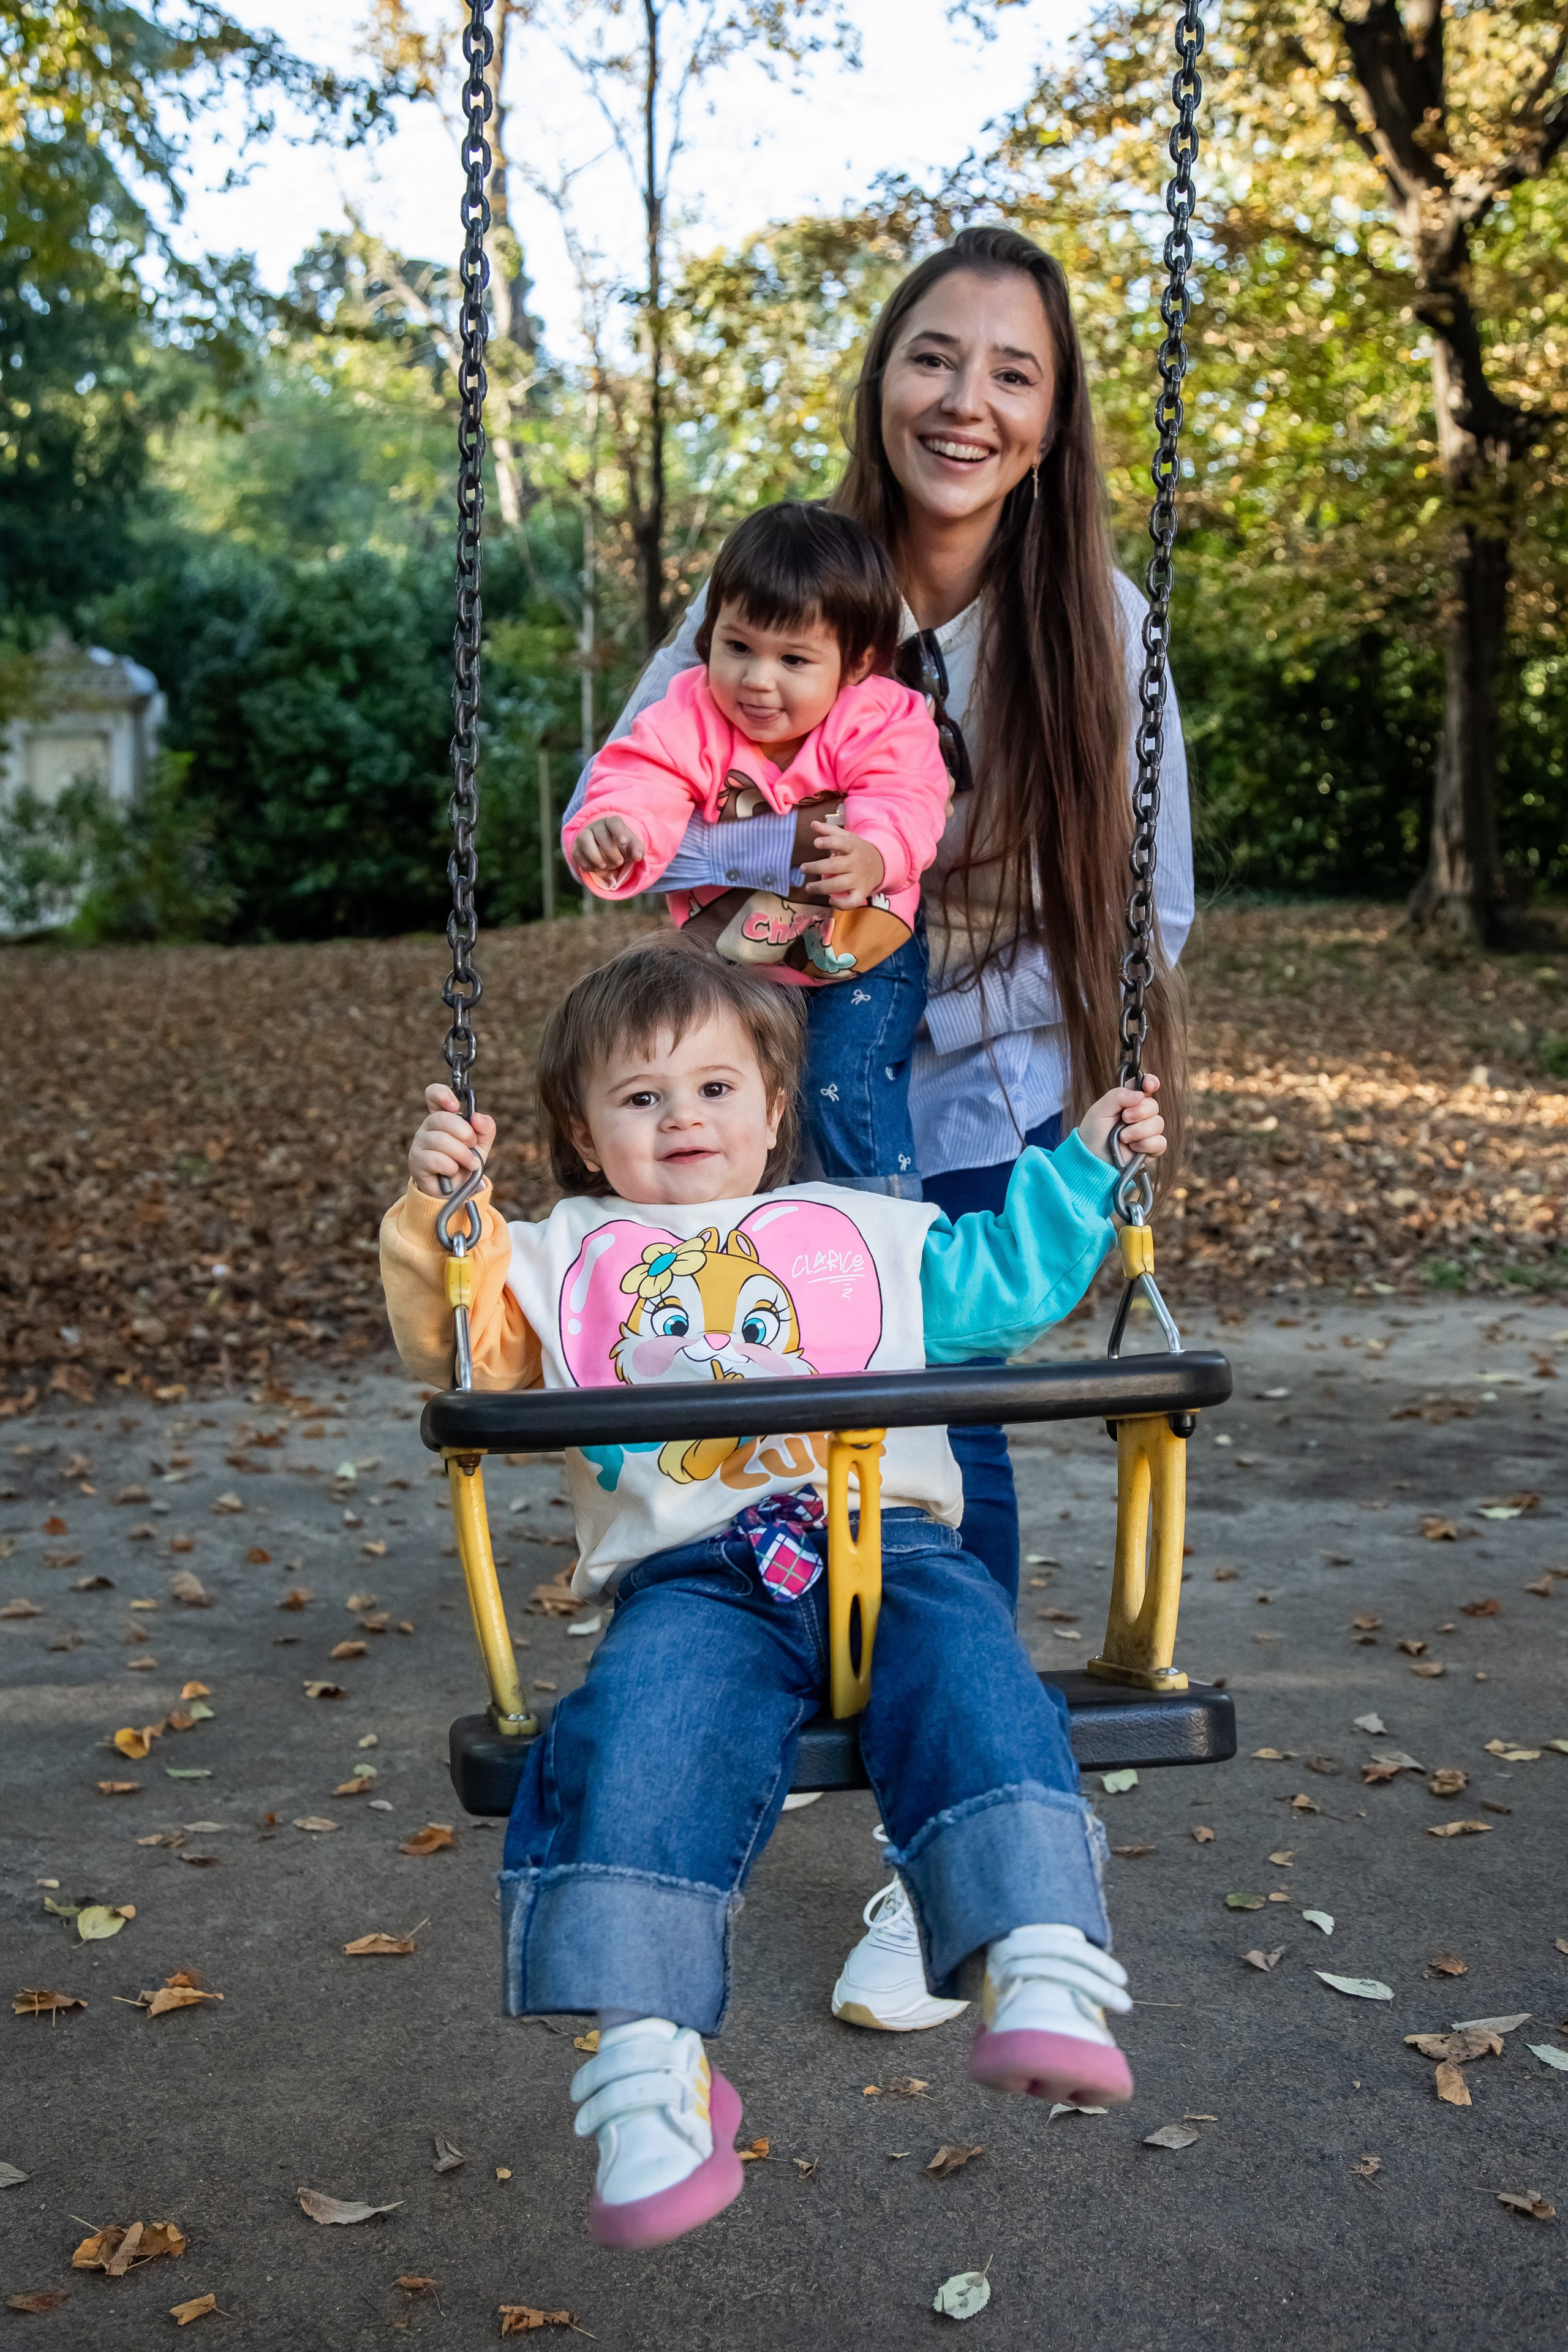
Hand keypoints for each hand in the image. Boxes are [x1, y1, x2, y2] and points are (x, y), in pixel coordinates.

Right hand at [410, 1084, 496, 1198]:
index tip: (455, 1105)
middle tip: (473, 1144)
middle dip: (464, 1132)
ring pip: (441, 1140)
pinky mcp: (416, 1160)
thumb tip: (478, 1117)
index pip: (433, 1094)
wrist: (455, 1191)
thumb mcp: (481, 1145)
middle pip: (441, 1118)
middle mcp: (428, 1126)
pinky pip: (436, 1159)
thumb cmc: (466, 1163)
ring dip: (462, 1154)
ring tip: (471, 1164)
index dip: (442, 1094)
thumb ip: (485, 1129)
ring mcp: (419, 1142)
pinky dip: (451, 1167)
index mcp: (443, 1117)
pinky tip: (453, 1171)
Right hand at [570, 815, 645, 888]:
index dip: (618, 831)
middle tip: (619, 862)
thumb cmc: (621, 847)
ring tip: (603, 866)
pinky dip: (586, 863)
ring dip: (595, 856)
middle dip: (610, 851)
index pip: (614, 822)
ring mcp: (584, 835)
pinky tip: (595, 868)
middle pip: (601, 834)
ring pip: (584, 840)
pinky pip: (576, 853)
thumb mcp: (632, 848)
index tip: (623, 842)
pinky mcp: (576, 847)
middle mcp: (596, 826)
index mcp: (612, 823)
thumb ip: (638, 850)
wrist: (606, 852)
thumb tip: (638, 856)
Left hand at [800, 821, 884, 908]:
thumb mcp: (847, 838)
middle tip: (803, 868)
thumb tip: (813, 824)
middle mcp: (856, 863)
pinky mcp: (861, 893)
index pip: (842, 843)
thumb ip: (829, 831)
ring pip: (839, 884)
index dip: (829, 842)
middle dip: (817, 868)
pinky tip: (830, 900)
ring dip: (821, 887)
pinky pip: (852, 901)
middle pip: (836, 866)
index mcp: (853, 847)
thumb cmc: (857, 850)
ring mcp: (859, 879)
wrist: (880, 864)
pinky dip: (841, 904)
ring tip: (809, 887)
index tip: (816, 843)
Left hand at [1078, 1076, 1166, 1169]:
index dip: (1151, 1083)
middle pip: (1154, 1106)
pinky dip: (1147, 1144)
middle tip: (1124, 1119)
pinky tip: (1133, 1147)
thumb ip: (1118, 1096)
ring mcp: (1147, 1132)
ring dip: (1139, 1131)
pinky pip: (1160, 1142)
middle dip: (1139, 1112)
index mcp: (1128, 1101)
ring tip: (1123, 1138)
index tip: (1150, 1086)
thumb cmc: (1093, 1133)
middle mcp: (1140, 1115)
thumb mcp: (1100, 1110)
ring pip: (1158, 1124)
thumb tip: (1141, 1095)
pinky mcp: (1151, 1148)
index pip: (1145, 1086)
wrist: (1091, 1158)